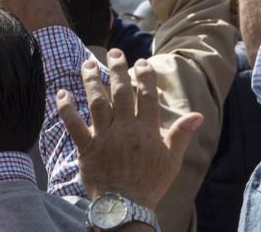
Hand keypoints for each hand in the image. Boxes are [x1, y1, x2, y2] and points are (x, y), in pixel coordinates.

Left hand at [57, 50, 202, 211]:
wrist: (127, 207)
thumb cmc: (150, 184)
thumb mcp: (172, 160)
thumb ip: (181, 134)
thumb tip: (198, 115)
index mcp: (147, 131)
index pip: (146, 96)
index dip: (144, 76)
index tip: (140, 62)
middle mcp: (125, 130)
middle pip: (121, 93)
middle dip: (118, 69)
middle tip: (114, 53)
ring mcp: (105, 137)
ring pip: (97, 102)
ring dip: (92, 81)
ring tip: (88, 63)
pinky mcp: (87, 148)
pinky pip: (74, 125)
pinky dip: (66, 109)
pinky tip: (62, 93)